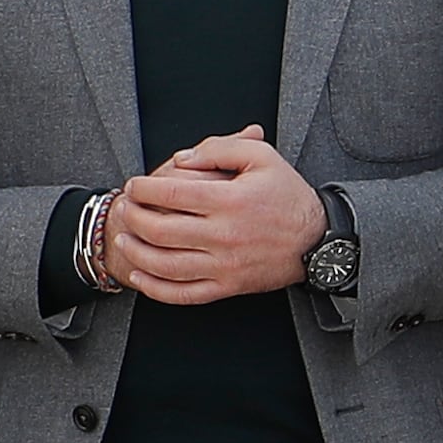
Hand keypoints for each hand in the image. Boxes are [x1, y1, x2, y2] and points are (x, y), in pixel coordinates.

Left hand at [124, 127, 320, 302]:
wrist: (318, 241)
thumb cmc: (289, 195)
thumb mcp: (262, 157)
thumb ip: (220, 148)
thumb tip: (181, 159)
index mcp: (229, 201)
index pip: (171, 193)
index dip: (144, 188)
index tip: (134, 185)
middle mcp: (224, 235)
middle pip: (161, 230)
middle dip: (134, 218)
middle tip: (125, 208)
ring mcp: (224, 266)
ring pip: (166, 266)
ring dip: (136, 253)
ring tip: (124, 239)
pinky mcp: (228, 287)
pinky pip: (184, 294)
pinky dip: (156, 289)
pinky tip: (141, 277)